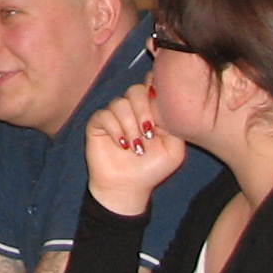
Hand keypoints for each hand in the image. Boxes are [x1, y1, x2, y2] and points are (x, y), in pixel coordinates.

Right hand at [84, 85, 184, 217]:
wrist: (129, 187)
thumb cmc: (152, 168)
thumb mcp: (174, 148)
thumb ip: (173, 124)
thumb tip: (163, 103)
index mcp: (151, 110)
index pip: (151, 85)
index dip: (155, 91)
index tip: (159, 112)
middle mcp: (132, 108)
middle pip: (136, 90)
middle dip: (144, 111)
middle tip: (148, 134)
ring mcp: (114, 115)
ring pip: (120, 103)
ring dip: (130, 126)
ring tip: (135, 146)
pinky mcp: (97, 124)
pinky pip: (104, 115)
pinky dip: (115, 130)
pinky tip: (122, 145)